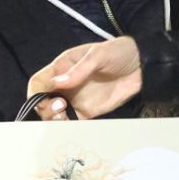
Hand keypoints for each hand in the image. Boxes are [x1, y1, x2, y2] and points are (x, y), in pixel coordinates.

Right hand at [25, 37, 142, 120]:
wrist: (142, 65)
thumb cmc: (119, 52)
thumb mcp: (99, 54)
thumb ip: (80, 69)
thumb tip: (59, 82)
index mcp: (62, 67)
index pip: (38, 82)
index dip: (37, 93)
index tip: (49, 98)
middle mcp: (65, 85)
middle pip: (41, 101)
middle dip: (45, 109)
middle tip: (61, 108)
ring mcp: (75, 99)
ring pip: (53, 115)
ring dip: (53, 120)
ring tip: (65, 117)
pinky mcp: (87, 111)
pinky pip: (71, 122)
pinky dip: (67, 126)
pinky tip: (72, 124)